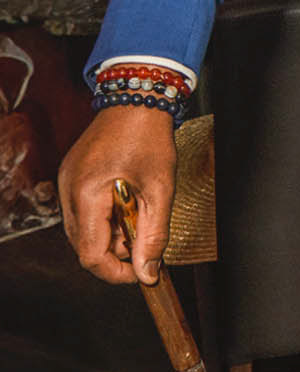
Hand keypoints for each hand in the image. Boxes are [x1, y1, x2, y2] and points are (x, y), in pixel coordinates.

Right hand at [58, 106, 176, 284]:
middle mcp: (68, 190)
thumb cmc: (149, 136)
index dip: (115, 271)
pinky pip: (83, 210)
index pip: (90, 254)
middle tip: (144, 237)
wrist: (137, 97)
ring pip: (83, 229)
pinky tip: (126, 201)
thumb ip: (154, 235)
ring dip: (111, 233)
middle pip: (83, 245)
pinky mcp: (72, 175)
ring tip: (139, 213)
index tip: (139, 274)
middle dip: (115, 251)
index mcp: (86, 195)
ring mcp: (67, 181)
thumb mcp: (160, 189)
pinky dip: (104, 216)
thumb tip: (148, 271)